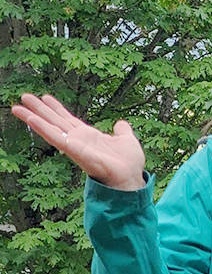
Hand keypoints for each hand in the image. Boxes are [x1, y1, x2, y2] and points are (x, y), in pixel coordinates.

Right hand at [10, 93, 145, 190]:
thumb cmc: (129, 163)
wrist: (131, 177)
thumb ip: (122, 131)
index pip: (68, 119)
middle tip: (24, 96)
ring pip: (50, 128)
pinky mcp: (74, 151)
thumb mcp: (126, 140)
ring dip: (33, 117)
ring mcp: (74, 145)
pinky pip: (55, 138)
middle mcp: (78, 139)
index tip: (45, 96)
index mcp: (89, 136)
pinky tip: (31, 119)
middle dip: (39, 109)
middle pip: (55, 121)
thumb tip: (121, 123)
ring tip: (17, 107)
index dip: (57, 108)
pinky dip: (43, 129)